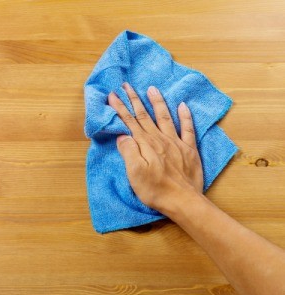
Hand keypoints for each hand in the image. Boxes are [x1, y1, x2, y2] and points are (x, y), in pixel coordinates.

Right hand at [108, 83, 203, 215]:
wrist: (183, 201)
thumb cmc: (156, 190)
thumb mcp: (135, 173)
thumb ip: (129, 152)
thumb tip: (123, 136)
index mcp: (145, 144)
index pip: (131, 122)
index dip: (121, 108)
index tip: (113, 95)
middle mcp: (160, 139)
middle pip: (145, 116)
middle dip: (134, 99)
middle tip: (127, 85)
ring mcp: (176, 143)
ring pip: (165, 117)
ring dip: (157, 102)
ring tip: (151, 89)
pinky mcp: (189, 150)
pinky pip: (188, 129)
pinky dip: (185, 116)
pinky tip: (182, 105)